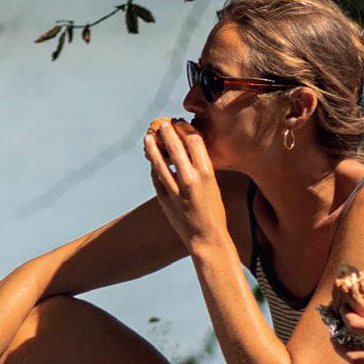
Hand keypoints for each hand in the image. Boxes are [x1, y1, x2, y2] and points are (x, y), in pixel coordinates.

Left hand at [144, 117, 230, 255]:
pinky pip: (156, 178)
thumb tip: (186, 149)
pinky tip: (152, 161)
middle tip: (163, 124)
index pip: (194, 141)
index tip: (180, 125)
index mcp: (207, 173)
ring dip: (152, 147)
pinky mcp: (164, 199)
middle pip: (175, 146)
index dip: (185, 129)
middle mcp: (190, 179)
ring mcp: (175, 190)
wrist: (207, 238)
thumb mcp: (213, 185)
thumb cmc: (214, 211)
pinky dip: (154, 168)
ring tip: (148, 138)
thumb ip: (201, 167)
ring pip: (159, 162)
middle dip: (167, 132)